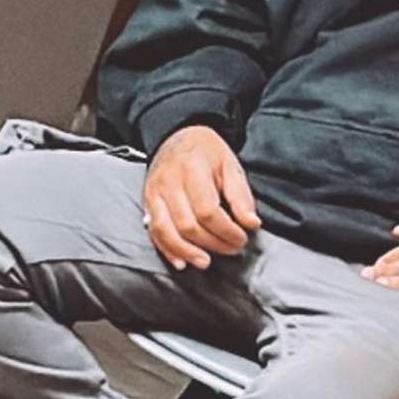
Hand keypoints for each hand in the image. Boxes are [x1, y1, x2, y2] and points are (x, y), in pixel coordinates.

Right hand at [142, 125, 259, 270]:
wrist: (178, 136)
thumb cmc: (207, 152)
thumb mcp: (230, 165)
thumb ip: (241, 196)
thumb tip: (251, 224)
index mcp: (192, 169)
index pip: (208, 211)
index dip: (226, 230)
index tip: (241, 238)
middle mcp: (169, 182)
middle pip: (188, 224)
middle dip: (212, 243)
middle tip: (231, 249)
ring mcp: (154, 193)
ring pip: (167, 231)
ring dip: (187, 252)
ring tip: (205, 262)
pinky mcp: (147, 202)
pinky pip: (154, 231)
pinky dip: (167, 249)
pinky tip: (181, 261)